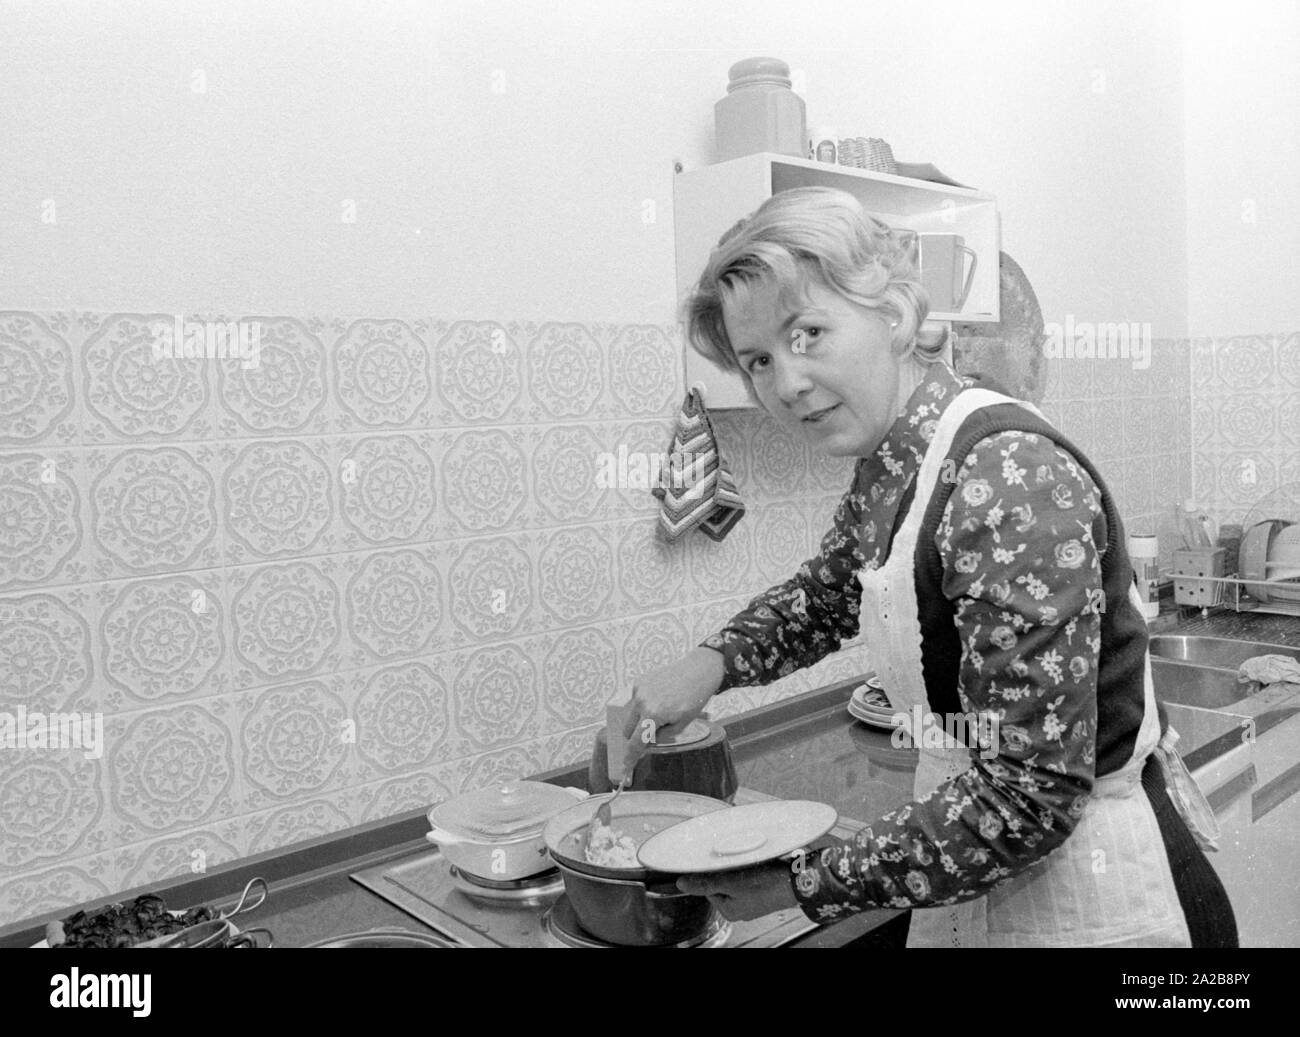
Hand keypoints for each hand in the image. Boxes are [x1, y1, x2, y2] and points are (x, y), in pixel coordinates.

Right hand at [614, 647, 724, 778]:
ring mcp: (639, 689)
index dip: (630, 758)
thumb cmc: (694, 698)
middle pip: (628, 730)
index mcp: (654, 714)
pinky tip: (660, 699)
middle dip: (637, 736)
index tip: (625, 768)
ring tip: (662, 711)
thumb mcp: (682, 724)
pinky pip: (635, 701)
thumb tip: (646, 743)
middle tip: (654, 733)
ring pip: (630, 715)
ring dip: (640, 720)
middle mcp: (642, 701)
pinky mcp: (639, 681)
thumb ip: (661, 737)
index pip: (636, 742)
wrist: (698, 670)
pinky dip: (643, 706)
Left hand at [676, 860, 799, 921]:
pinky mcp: (764, 890)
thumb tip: (681, 884)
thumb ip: (704, 883)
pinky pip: (751, 876)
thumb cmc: (766, 885)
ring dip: (740, 867)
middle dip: (728, 869)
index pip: (709, 888)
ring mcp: (753, 900)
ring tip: (751, 863)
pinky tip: (759, 865)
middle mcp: (741, 908)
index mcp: (730, 911)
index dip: (713, 873)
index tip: (723, 866)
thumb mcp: (730, 882)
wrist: (797, 882)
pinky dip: (753, 868)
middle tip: (739, 863)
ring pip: (736, 878)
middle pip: (722, 882)